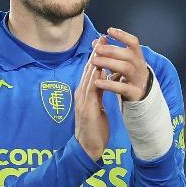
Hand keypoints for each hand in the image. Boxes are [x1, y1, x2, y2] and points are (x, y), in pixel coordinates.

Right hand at [74, 36, 109, 160]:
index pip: (91, 71)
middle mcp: (81, 94)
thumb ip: (97, 96)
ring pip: (89, 77)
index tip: (103, 43)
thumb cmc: (93, 130)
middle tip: (102, 38)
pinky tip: (99, 69)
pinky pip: (91, 91)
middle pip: (89, 70)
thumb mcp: (96, 108)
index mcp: (84, 94)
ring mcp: (82, 101)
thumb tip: (102, 84)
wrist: (87, 148)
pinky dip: (94, 78)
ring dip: (95, 62)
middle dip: (96, 54)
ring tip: (101, 48)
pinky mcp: (86, 109)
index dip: (97, 56)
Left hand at [91, 27, 149, 101]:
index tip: (109, 30)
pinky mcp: (134, 92)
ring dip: (109, 63)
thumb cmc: (127, 73)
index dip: (122, 35)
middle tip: (96, 48)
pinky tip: (97, 82)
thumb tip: (96, 41)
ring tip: (94, 61)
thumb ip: (109, 52)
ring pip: (125, 68)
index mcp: (137, 56)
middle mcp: (139, 66)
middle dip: (111, 50)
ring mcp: (138, 79)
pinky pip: (122, 88)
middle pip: (128, 55)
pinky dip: (109, 84)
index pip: (134, 42)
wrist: (141, 93)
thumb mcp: (120, 61)